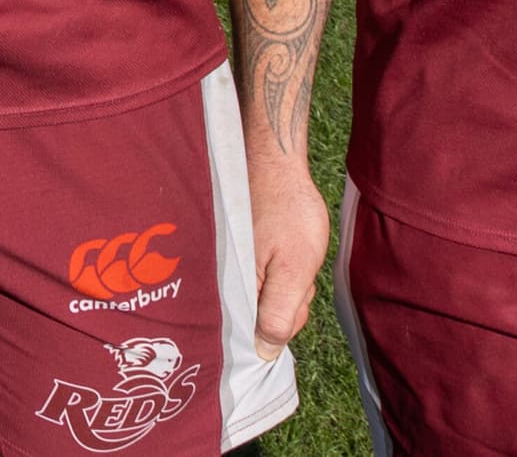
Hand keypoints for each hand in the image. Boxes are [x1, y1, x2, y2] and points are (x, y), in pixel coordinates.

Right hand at [247, 144, 329, 358]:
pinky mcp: (236, 254)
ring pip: (265, 298)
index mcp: (232, 288)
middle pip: (262, 318)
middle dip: (287, 301)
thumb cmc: (287, 210)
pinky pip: (261, 279)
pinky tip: (282, 250)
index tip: (294, 295)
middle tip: (294, 267)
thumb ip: (278, 314)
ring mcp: (230, 265)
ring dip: (285, 284)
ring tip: (289, 253)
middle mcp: (222, 279)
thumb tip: (263, 354)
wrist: (276, 162)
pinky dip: (277, 271)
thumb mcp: (294, 269)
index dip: (283, 322)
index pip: (257, 335)